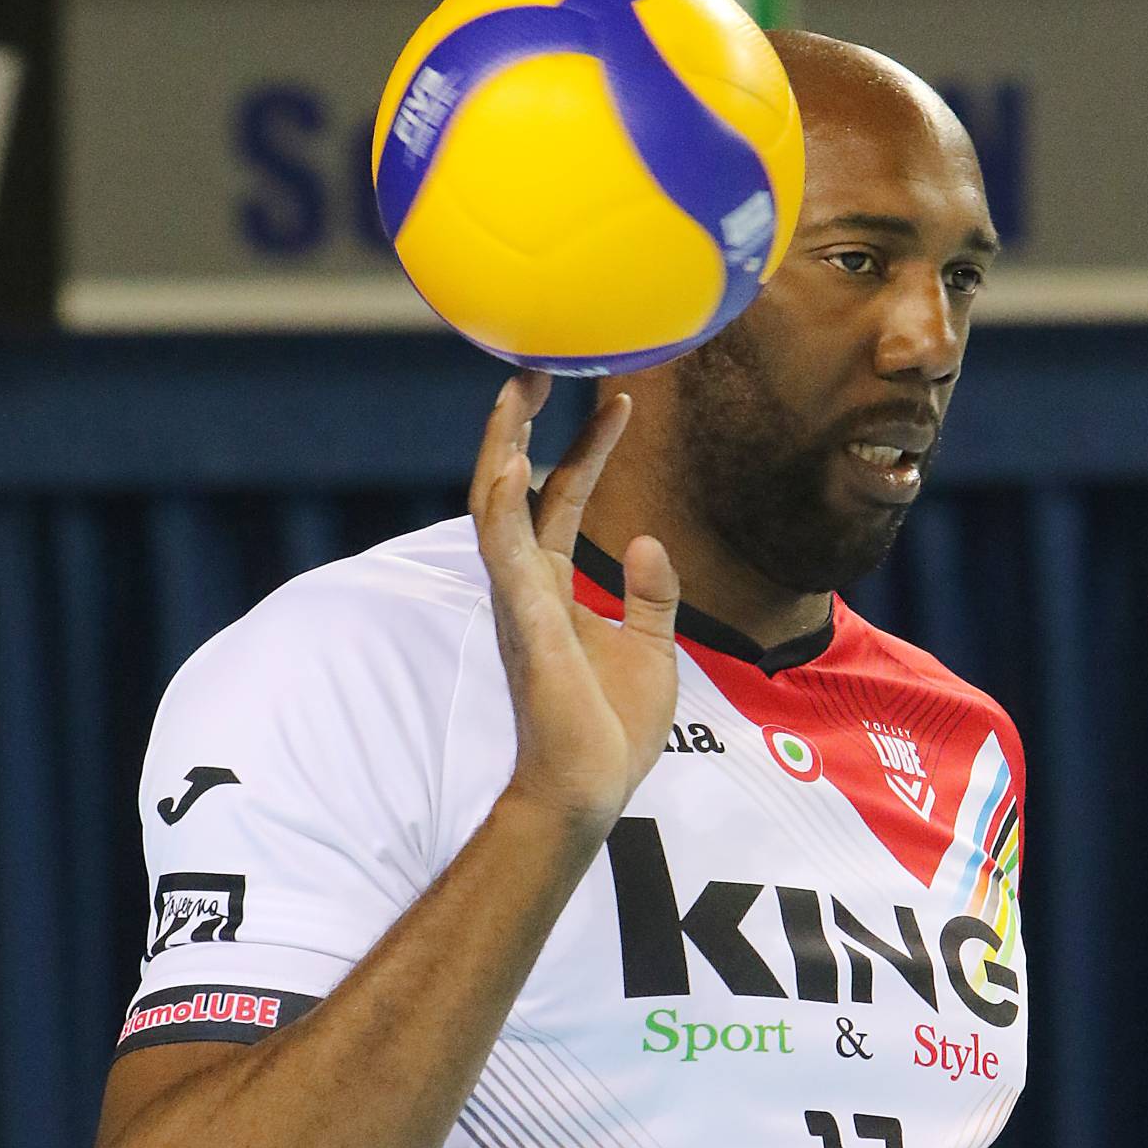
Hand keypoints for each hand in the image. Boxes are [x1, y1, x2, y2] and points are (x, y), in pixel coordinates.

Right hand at [471, 373, 679, 841]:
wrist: (591, 788)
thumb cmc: (611, 731)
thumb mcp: (652, 648)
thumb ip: (650, 593)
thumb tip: (645, 539)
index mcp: (555, 586)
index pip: (565, 498)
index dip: (588, 448)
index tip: (619, 400)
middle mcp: (527, 583)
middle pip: (515, 485)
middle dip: (524, 424)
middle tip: (541, 360)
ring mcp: (519, 599)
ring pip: (494, 504)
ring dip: (503, 444)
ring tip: (517, 386)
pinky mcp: (522, 620)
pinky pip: (502, 552)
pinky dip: (502, 504)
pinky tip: (511, 459)